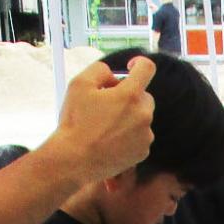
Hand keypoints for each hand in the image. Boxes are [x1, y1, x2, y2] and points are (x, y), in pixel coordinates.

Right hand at [51, 56, 154, 182]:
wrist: (75, 160)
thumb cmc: (75, 122)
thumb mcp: (79, 84)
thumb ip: (100, 70)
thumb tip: (114, 75)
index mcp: (130, 95)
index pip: (147, 68)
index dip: (139, 63)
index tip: (130, 67)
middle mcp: (143, 114)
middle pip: (144, 95)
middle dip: (128, 96)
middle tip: (107, 104)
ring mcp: (145, 135)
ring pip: (142, 117)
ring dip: (129, 116)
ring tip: (106, 125)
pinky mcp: (143, 152)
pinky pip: (140, 136)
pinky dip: (129, 135)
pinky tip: (111, 139)